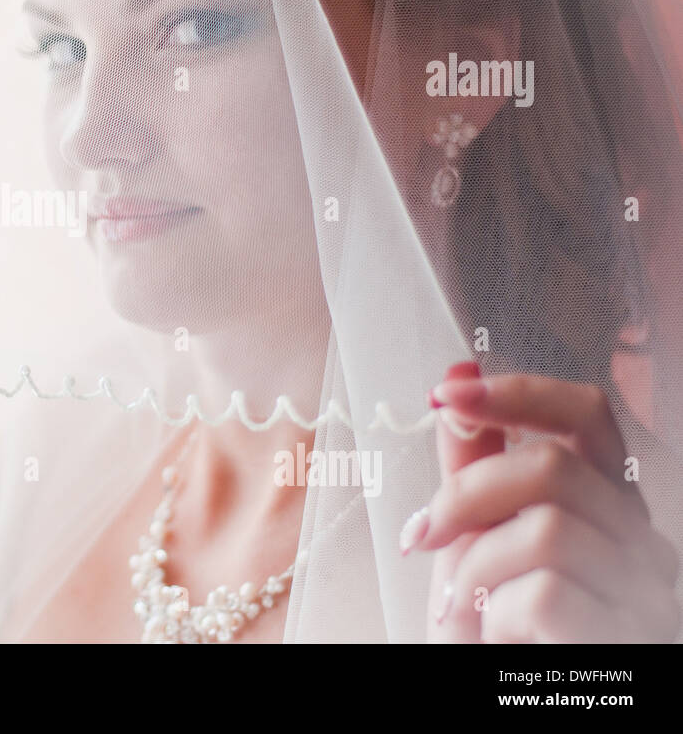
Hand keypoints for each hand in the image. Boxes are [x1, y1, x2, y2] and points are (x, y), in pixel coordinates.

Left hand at [402, 363, 680, 641]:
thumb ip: (472, 460)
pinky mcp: (624, 637)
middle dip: (464, 495)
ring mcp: (641, 590)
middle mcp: (638, 538)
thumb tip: (458, 373)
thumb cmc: (491, 617)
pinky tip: (494, 632)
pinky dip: (496, 612)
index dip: (518, 392)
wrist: (499, 689)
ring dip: (475, 568)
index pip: (587, 415)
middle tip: (421, 534)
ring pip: (546, 531)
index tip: (446, 393)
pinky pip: (545, 593)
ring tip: (463, 602)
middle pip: (552, 467)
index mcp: (605, 500)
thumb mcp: (472, 532)